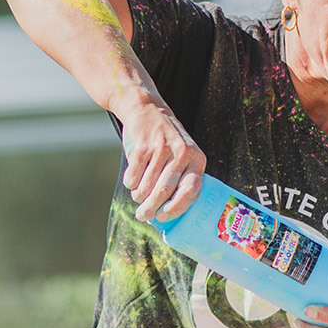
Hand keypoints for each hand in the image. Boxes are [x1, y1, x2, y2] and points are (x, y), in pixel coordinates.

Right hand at [121, 102, 205, 221]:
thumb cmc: (166, 142)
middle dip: (151, 208)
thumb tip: (167, 215)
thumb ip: (180, 179)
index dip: (177, 208)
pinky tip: (131, 182)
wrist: (147, 109)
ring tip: (137, 198)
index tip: (164, 217)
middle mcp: (182, 153)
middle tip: (143, 215)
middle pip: (164, 191)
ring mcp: (163, 148)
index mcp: (197, 159)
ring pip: (148, 185)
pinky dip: (130, 183)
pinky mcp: (144, 144)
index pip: (191, 191)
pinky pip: (135, 174)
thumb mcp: (182, 156)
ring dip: (139, 197)